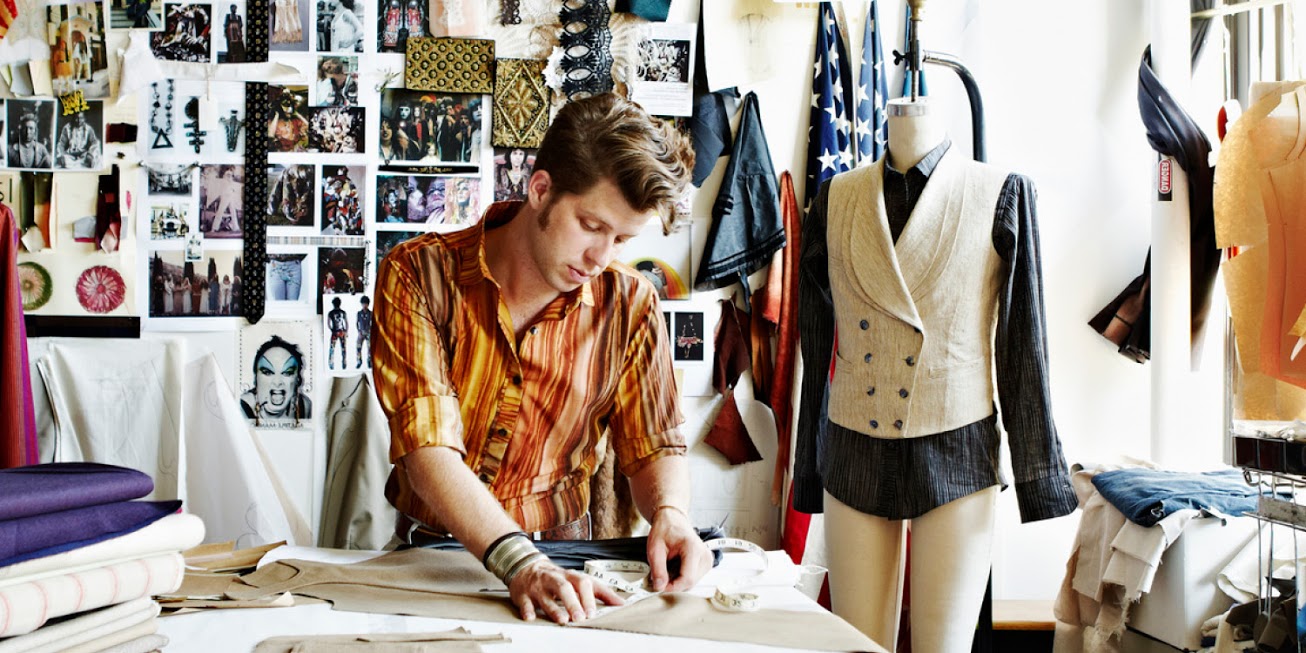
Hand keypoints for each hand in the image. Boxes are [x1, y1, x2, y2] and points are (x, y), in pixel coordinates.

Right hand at [508, 558, 624, 623]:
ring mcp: (538, 586)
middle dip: (573, 602)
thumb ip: (599, 591)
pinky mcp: (523, 594)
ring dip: (554, 609)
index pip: (582, 582)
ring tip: (563, 620)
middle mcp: (554, 579)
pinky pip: (525, 601)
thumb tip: (620, 603)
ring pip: (546, 595)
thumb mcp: (577, 580)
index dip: (589, 597)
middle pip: (565, 587)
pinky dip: (527, 609)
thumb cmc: (556, 577)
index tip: (594, 612)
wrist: (525, 567)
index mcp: (569, 576)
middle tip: (581, 617)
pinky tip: (530, 617)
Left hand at [646, 507, 711, 591]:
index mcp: (693, 548)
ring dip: (677, 580)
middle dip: (673, 583)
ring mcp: (707, 560)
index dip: (672, 587)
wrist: (672, 521)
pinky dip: (682, 577)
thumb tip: (659, 587)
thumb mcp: (654, 548)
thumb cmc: (665, 530)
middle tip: (661, 574)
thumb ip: (657, 569)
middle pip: (690, 583)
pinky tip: (675, 567)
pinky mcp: (706, 563)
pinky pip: (694, 578)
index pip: (687, 579)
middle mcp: (704, 555)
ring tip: (668, 567)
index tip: (660, 585)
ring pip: (692, 583)